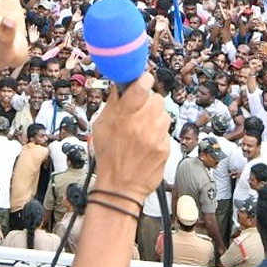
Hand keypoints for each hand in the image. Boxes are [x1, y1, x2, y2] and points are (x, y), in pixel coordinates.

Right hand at [92, 72, 169, 199]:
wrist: (120, 187)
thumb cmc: (109, 156)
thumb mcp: (101, 127)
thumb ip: (112, 104)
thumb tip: (120, 86)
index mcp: (124, 116)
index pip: (141, 86)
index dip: (144, 79)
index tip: (143, 79)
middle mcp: (142, 124)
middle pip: (156, 98)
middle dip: (149, 101)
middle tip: (140, 110)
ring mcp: (156, 136)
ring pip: (164, 114)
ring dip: (155, 118)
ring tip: (144, 129)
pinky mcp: (166, 147)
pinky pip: (166, 131)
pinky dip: (158, 134)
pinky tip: (148, 142)